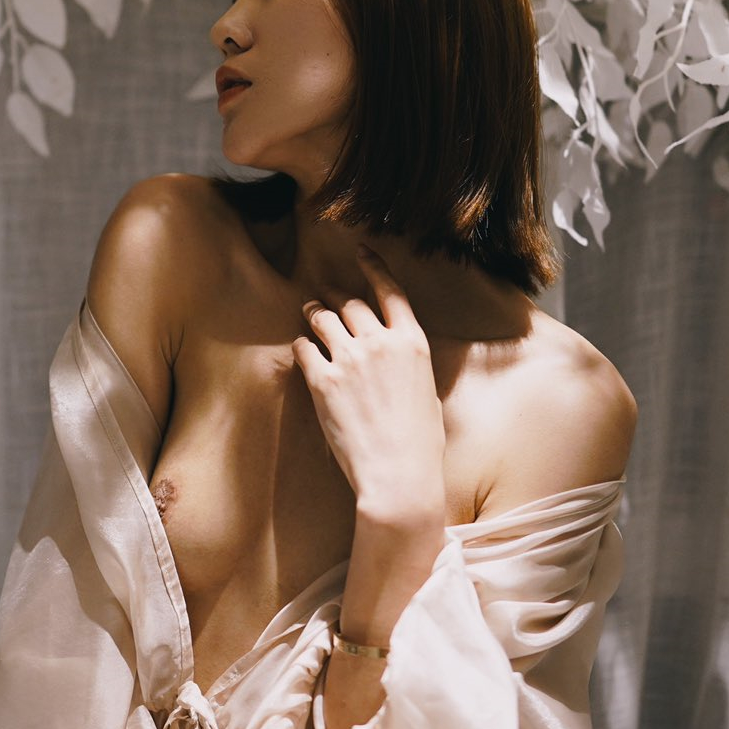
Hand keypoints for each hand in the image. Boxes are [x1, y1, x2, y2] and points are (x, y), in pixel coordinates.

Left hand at [292, 244, 446, 518]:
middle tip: (324, 296)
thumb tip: (395, 354)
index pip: (390, 291)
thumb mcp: (426, 392)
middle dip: (335, 296)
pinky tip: (302, 349)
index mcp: (412, 344)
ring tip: (308, 311)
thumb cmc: (419, 444)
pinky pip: (304, 348)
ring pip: (323, 318)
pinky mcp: (322, 381)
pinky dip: (302, 346)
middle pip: (351, 303)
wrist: (397, 475)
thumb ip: (408, 364)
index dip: (373, 267)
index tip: (361, 252)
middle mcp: (380, 343)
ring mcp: (349, 359)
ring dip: (313, 312)